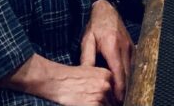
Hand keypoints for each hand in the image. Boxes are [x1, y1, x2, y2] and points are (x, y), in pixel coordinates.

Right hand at [0, 53, 114, 105]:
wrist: (56, 80)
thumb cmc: (70, 77)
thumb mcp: (89, 71)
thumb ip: (102, 80)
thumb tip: (109, 91)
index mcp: (108, 74)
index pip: (117, 92)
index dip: (111, 100)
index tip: (108, 102)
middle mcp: (107, 84)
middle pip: (114, 101)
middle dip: (107, 104)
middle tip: (96, 103)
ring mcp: (101, 94)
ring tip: (89, 104)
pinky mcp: (94, 104)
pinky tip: (85, 105)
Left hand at [80, 0, 133, 103]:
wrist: (107, 9)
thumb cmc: (95, 26)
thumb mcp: (87, 41)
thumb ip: (87, 59)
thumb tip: (86, 76)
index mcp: (112, 47)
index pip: (118, 74)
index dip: (119, 89)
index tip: (118, 101)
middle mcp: (125, 48)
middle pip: (128, 75)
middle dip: (125, 91)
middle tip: (120, 103)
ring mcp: (131, 47)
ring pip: (132, 71)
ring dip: (128, 84)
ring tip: (123, 97)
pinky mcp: (134, 47)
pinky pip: (133, 64)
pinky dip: (130, 75)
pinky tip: (126, 83)